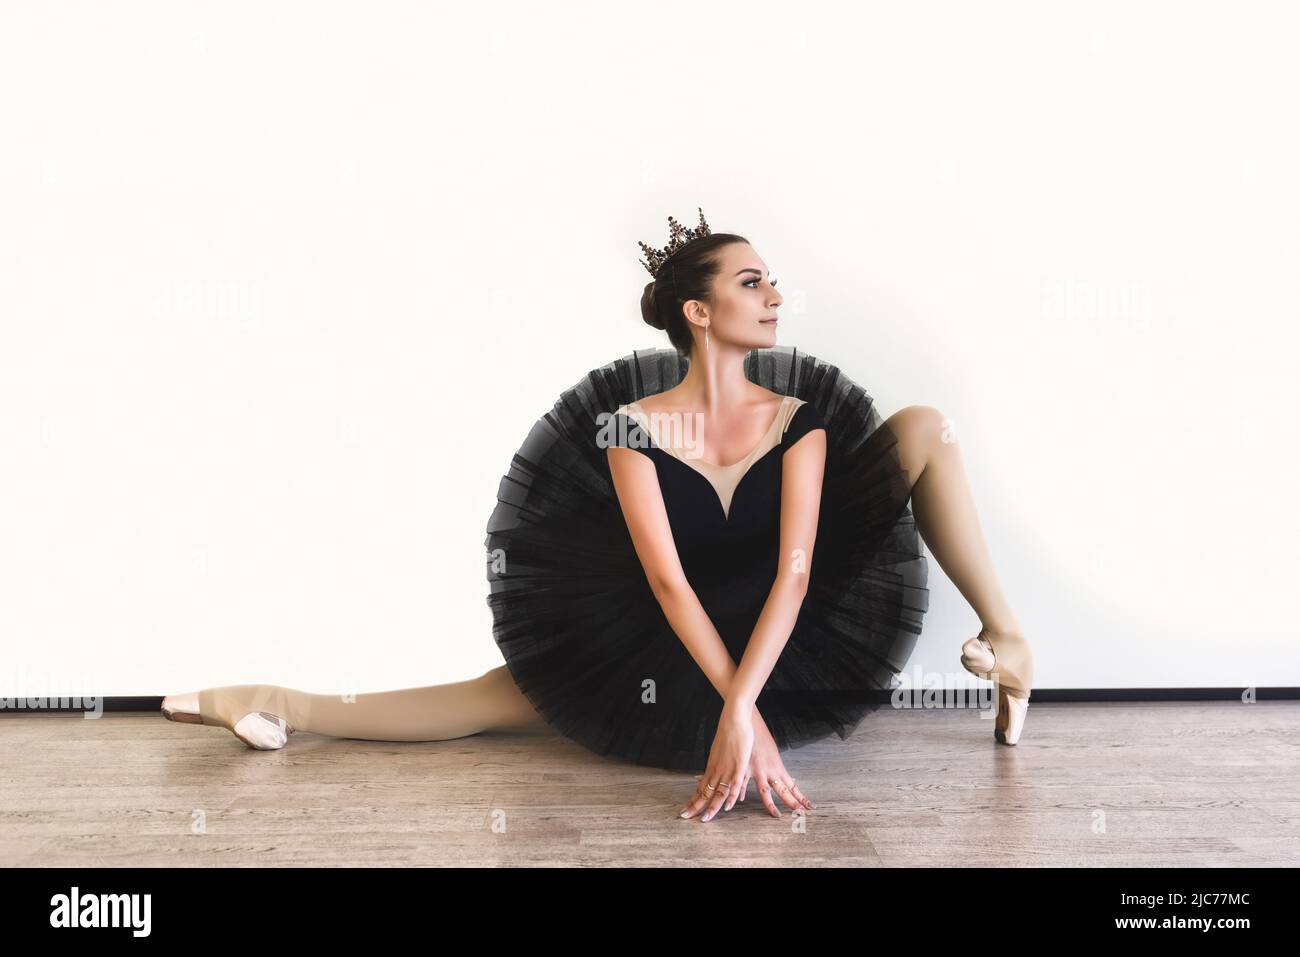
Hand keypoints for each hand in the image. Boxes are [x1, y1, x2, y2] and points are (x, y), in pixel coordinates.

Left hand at [680, 704, 753, 821]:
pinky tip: (727, 806)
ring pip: (717, 791)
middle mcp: (716, 770)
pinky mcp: (739, 764)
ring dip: (711, 807)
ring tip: (704, 819)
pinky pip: (734, 783)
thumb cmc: (729, 733)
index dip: (694, 800)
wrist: (734, 718)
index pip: (700, 788)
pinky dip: (731, 796)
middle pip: (704, 792)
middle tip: (684, 817)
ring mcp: (727, 768)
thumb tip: (714, 773)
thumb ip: (719, 764)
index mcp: (712, 767)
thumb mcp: (720, 751)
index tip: (686, 810)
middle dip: (695, 806)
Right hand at [740, 716, 811, 816]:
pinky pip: (743, 783)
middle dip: (793, 803)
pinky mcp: (744, 767)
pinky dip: (740, 792)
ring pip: (766, 791)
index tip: (809, 806)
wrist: (748, 721)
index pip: (792, 785)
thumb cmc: (759, 733)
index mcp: (777, 765)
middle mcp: (769, 770)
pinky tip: (740, 800)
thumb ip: (773, 764)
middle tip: (801, 814)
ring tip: (777, 815)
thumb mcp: (770, 750)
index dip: (800, 796)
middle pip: (784, 791)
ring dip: (771, 805)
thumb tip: (777, 773)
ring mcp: (757, 769)